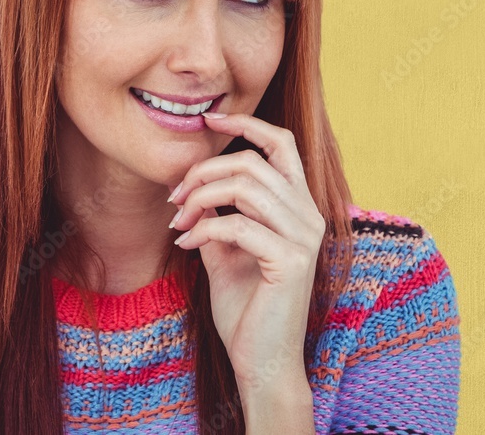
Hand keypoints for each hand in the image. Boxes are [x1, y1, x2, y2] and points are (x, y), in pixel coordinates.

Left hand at [168, 111, 325, 396]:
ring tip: (178, 220)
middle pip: (255, 162)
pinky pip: (237, 225)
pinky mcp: (291, 260)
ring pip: (247, 186)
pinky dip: (203, 228)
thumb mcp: (227, 253)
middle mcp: (310, 215)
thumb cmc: (248, 310)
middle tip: (175, 196)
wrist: (264, 363)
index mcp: (300, 208)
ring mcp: (304, 237)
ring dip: (201, 197)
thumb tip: (193, 188)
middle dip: (206, 171)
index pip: (282, 145)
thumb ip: (218, 217)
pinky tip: (185, 245)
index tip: (208, 120)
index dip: (246, 124)